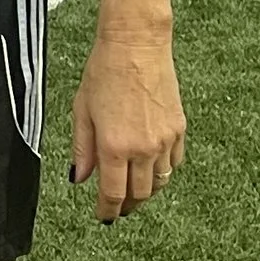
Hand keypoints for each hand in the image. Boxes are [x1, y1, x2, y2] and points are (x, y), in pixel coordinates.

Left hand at [69, 26, 185, 223]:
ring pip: (159, 182)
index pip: (114, 194)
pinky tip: (151, 166)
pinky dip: (162, 171)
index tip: (103, 216)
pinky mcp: (180, 129)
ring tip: (133, 188)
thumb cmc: (104, 72)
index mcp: (114, 146)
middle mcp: (143, 149)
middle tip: (117, 206)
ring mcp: (165, 140)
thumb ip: (81, 149)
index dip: (107, 210)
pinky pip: (174, 163)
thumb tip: (79, 178)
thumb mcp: (82, 110)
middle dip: (127, 205)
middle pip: (140, 195)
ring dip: (145, 191)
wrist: (136, 45)